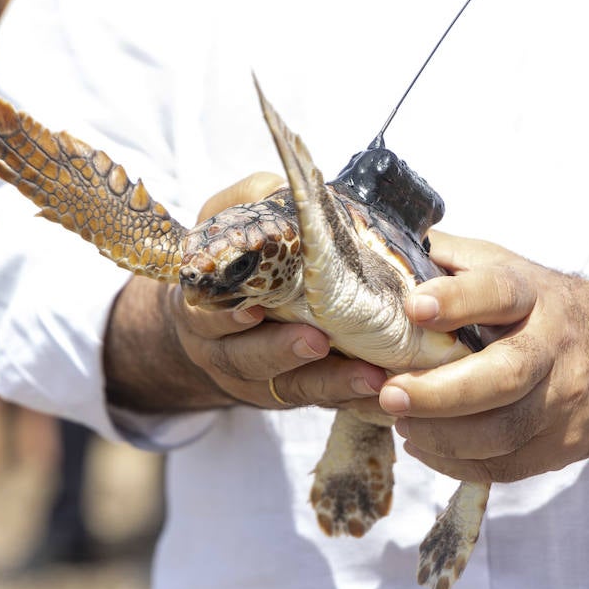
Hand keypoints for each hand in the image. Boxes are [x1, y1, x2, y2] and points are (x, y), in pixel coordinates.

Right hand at [104, 171, 386, 413]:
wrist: (217, 317)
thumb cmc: (230, 259)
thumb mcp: (224, 222)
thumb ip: (249, 201)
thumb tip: (286, 183)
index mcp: (203, 310)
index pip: (210, 320)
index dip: (228, 321)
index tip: (255, 313)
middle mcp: (225, 353)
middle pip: (249, 363)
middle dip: (284, 354)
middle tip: (319, 342)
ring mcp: (260, 380)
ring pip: (292, 391)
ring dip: (331, 385)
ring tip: (369, 377)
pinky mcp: (295, 395)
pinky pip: (323, 405)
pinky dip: (354, 402)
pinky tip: (386, 396)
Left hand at [379, 231, 588, 482]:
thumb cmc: (541, 306)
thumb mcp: (504, 267)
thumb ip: (447, 258)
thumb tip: (377, 240)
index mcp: (533, 294)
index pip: (499, 292)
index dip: (457, 300)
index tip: (413, 307)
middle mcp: (555, 346)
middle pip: (504, 375)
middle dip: (441, 392)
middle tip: (389, 394)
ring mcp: (565, 400)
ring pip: (505, 431)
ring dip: (443, 436)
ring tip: (399, 422)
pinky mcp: (565, 444)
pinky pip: (507, 464)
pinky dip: (457, 462)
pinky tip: (422, 445)